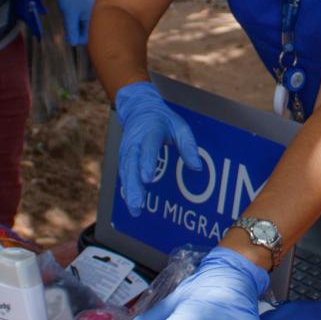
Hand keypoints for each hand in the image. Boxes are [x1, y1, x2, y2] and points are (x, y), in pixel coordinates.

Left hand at [54, 0, 95, 45]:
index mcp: (92, 17)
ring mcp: (88, 11)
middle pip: (86, 32)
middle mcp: (93, 15)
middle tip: (66, 27)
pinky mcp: (84, 7)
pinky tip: (68, 13)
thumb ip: (72, 29)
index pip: (87, 37)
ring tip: (67, 17)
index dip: (76, 39)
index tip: (67, 36)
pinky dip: (74, 20)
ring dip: (74, 26)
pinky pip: (80, 18)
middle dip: (75, 33)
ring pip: (82, 25)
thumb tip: (73, 43)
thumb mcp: (69, 14)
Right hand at [114, 81, 200, 216]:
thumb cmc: (163, 120)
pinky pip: (124, 174)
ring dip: (129, 191)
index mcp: (150, 131)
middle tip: (137, 204)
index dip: (147, 163)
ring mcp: (126, 151)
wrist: (139, 109)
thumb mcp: (180, 126)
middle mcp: (134, 142)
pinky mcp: (124, 159)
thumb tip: (197, 167)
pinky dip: (127, 189)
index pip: (148, 148)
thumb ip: (188, 145)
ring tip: (135, 209)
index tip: (148, 178)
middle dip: (134, 186)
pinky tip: (132, 204)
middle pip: (131, 164)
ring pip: (125, 172)